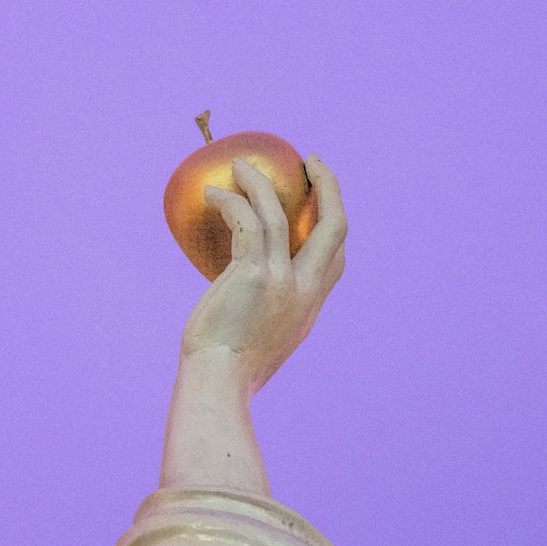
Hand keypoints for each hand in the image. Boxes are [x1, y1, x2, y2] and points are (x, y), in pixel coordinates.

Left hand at [180, 154, 346, 395]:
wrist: (218, 385)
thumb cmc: (226, 371)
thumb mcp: (260, 344)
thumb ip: (263, 318)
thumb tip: (239, 300)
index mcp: (309, 307)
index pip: (336, 258)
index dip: (333, 223)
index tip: (321, 199)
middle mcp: (305, 291)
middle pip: (334, 225)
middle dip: (329, 186)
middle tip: (311, 160)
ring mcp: (282, 281)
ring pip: (280, 214)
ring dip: (261, 182)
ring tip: (240, 164)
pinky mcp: (253, 274)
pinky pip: (244, 221)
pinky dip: (230, 201)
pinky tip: (210, 193)